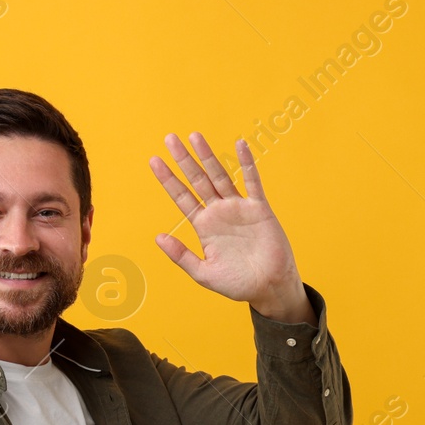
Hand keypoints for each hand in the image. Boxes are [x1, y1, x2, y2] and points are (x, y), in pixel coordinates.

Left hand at [149, 132, 313, 323]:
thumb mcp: (204, 273)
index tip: (154, 160)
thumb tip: (158, 237)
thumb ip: (181, 256)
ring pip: (220, 176)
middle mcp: (219, 212)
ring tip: (195, 136)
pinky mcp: (259, 209)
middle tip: (169, 138)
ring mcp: (239, 208)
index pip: (182, 197)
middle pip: (197, 180)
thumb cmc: (238, 284)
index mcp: (204, 226)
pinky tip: (240, 145)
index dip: (168, 179)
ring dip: (207, 156)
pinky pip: (252, 182)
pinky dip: (247, 164)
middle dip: (183, 160)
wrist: (270, 288)